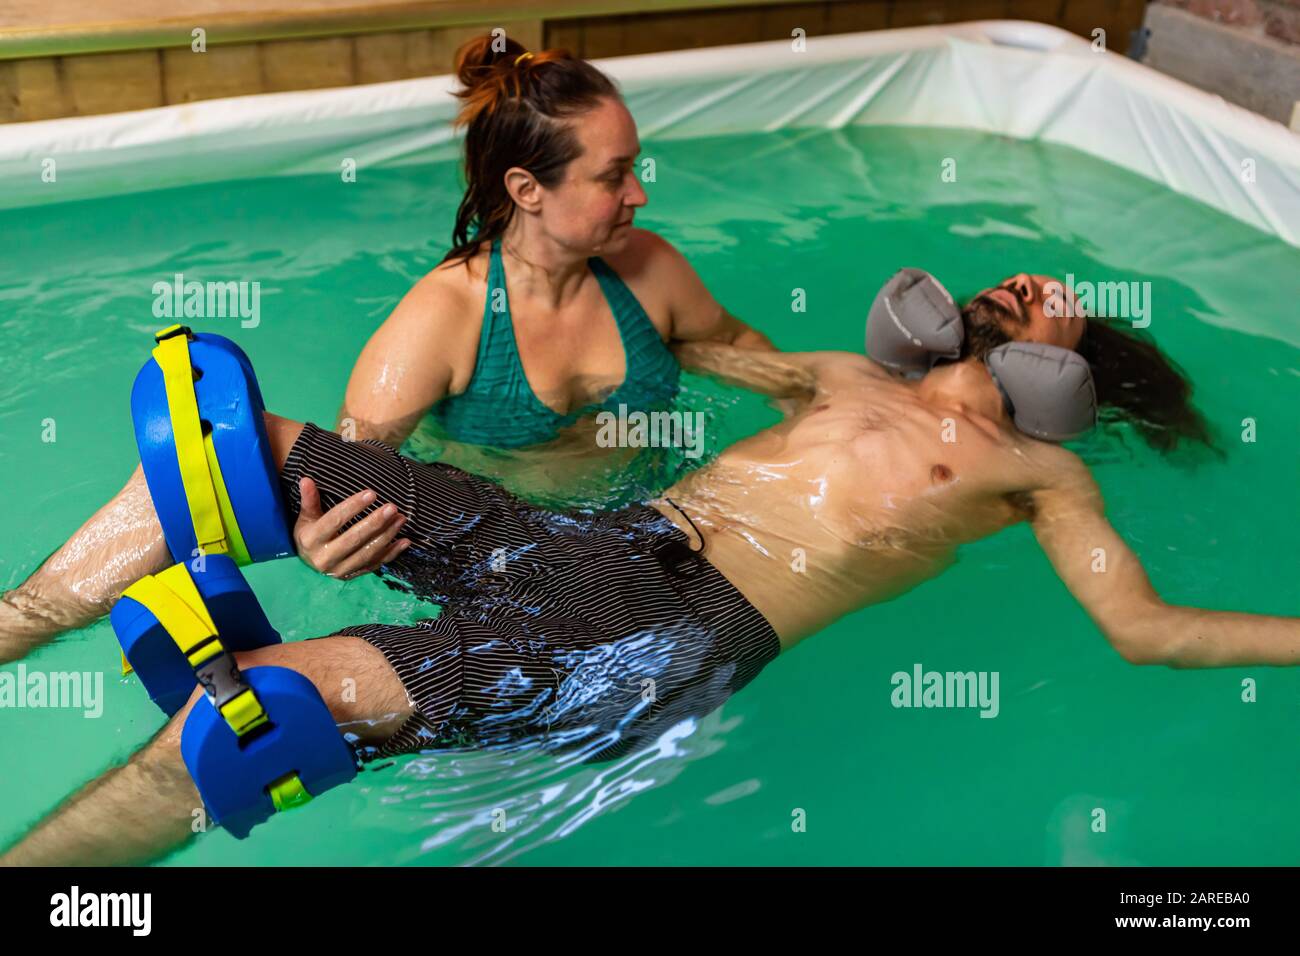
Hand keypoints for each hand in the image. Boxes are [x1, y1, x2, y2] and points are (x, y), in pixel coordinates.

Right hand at [293, 477, 410, 579]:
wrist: (309, 563)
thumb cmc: (309, 534)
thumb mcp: (306, 518)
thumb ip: (309, 500)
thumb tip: (306, 480)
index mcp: (311, 540)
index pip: (334, 520)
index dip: (353, 507)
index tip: (371, 494)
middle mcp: (325, 558)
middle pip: (353, 539)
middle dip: (375, 523)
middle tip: (392, 508)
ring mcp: (340, 570)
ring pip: (367, 553)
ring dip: (387, 535)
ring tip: (401, 519)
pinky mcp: (353, 575)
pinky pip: (375, 564)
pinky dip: (391, 553)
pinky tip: (405, 541)